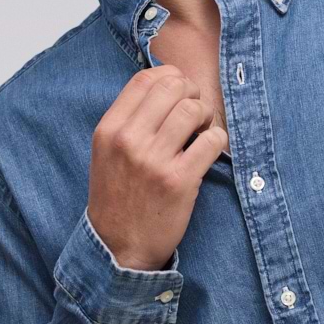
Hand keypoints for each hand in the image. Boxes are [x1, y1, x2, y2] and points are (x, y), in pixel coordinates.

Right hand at [87, 64, 227, 269]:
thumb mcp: (107, 151)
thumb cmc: (117, 194)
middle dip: (192, 93)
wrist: (118, 247)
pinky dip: (216, 139)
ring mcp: (154, 160)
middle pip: (173, 87)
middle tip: (194, 112)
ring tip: (200, 131)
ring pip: (194, 110)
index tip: (179, 89)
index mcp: (109, 129)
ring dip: (205, 116)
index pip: (145, 79)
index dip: (170, 75)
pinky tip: (207, 150)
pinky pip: (211, 140)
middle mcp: (129, 140)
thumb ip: (130, 118)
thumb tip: (168, 83)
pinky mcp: (179, 181)